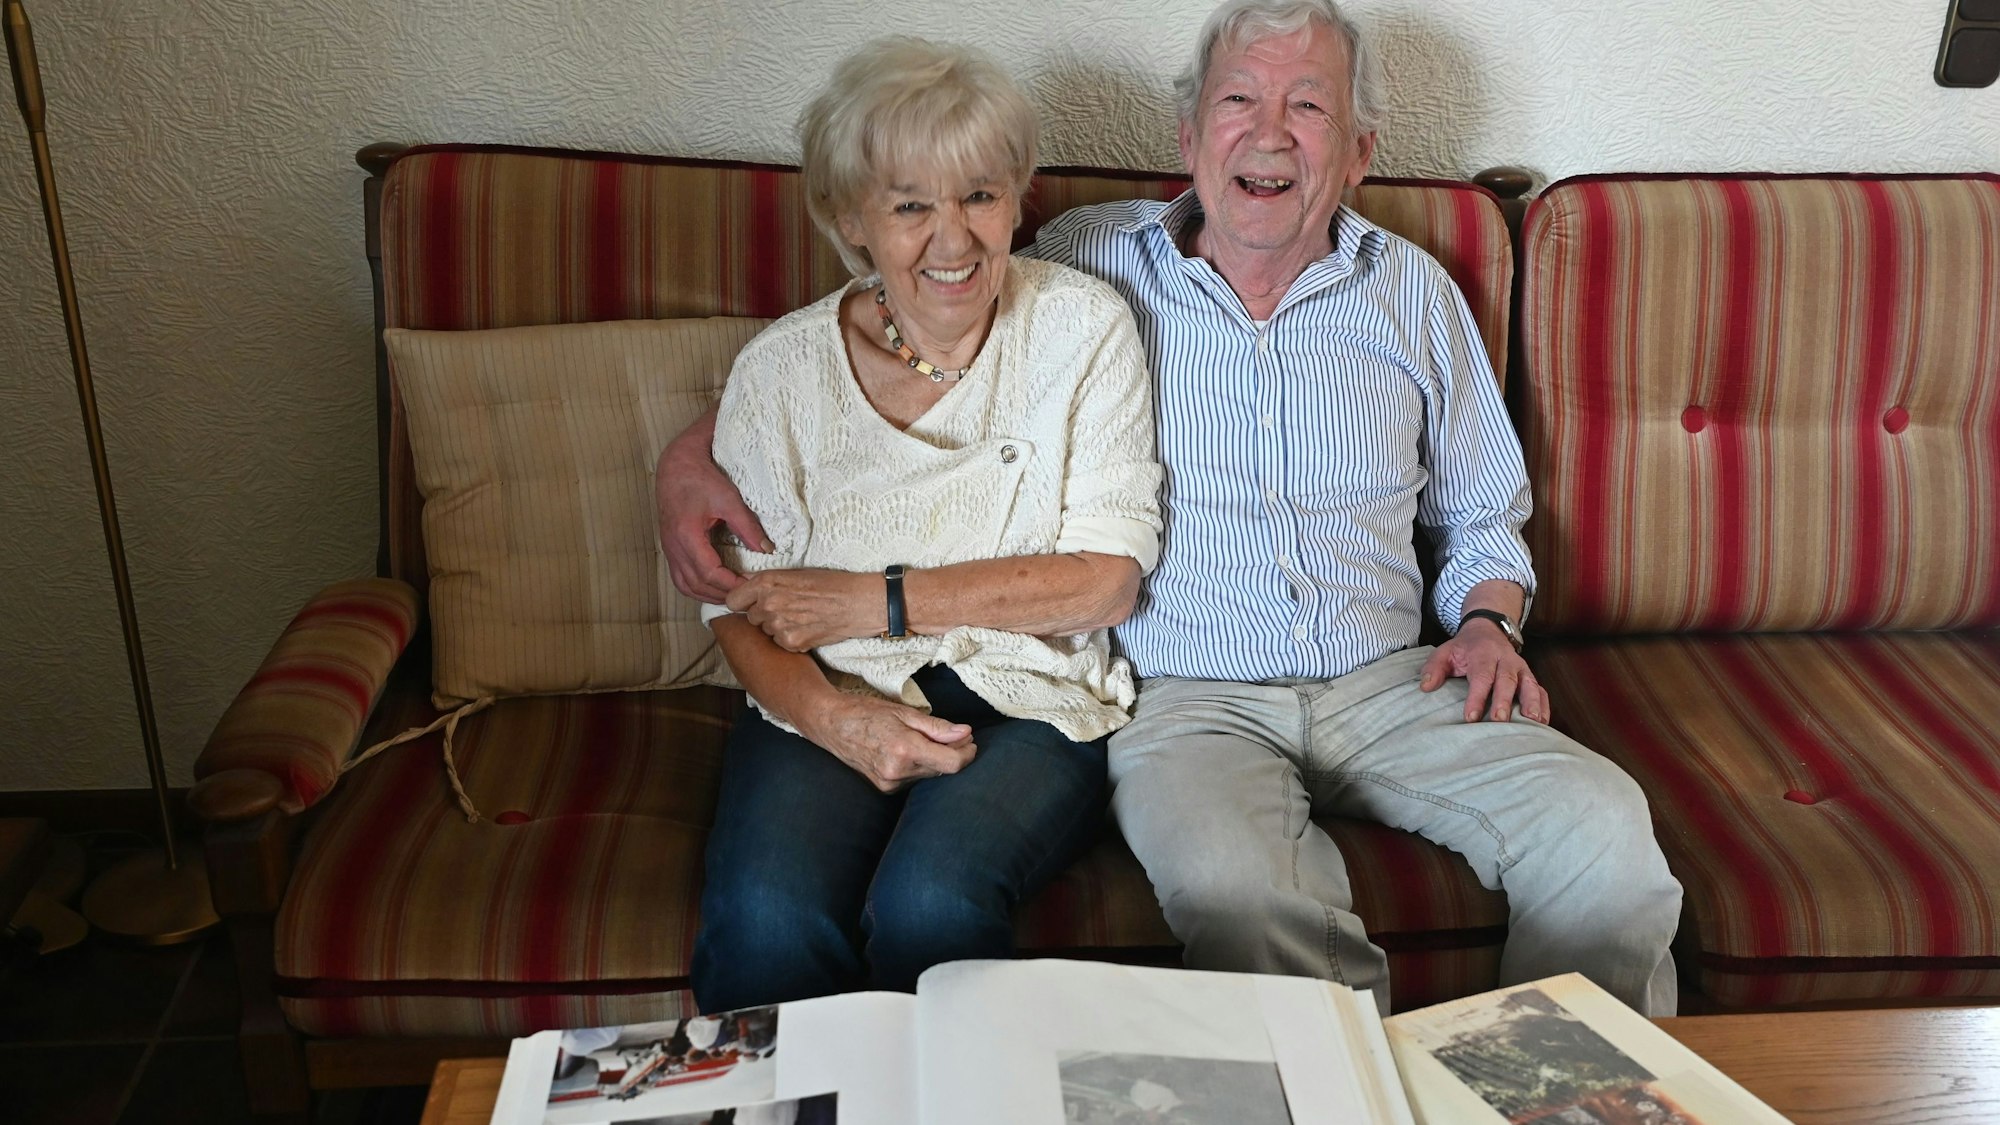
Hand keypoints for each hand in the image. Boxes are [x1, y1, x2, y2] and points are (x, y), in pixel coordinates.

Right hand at [655, 436, 769, 603]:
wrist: (676, 467)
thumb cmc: (700, 479)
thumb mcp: (728, 499)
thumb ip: (747, 526)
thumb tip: (766, 549)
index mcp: (687, 535)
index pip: (709, 573)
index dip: (732, 584)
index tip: (752, 585)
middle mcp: (674, 547)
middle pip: (698, 585)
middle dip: (723, 594)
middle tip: (748, 595)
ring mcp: (669, 550)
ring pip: (686, 587)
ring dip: (710, 596)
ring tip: (733, 595)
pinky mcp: (670, 550)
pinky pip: (681, 579)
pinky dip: (698, 589)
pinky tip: (715, 587)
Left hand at [725, 568, 879, 651]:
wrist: (857, 603)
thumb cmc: (832, 584)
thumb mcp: (797, 573)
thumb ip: (768, 580)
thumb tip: (745, 581)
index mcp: (767, 583)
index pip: (732, 600)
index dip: (742, 603)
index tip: (749, 604)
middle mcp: (768, 604)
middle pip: (751, 618)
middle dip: (764, 615)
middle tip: (788, 609)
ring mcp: (779, 625)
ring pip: (767, 631)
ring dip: (779, 627)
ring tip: (802, 617)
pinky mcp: (791, 643)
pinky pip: (781, 644)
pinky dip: (792, 639)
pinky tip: (808, 628)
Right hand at [805, 696, 976, 792]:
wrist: (831, 725)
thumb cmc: (866, 712)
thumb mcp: (904, 712)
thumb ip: (937, 727)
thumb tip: (966, 733)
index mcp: (905, 750)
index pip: (952, 763)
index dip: (967, 753)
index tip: (970, 741)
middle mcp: (897, 772)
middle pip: (942, 770)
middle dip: (952, 753)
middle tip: (953, 734)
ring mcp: (889, 783)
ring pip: (929, 775)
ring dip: (935, 760)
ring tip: (925, 739)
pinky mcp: (884, 788)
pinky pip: (914, 778)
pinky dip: (919, 766)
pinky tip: (909, 751)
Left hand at [1419, 619, 1550, 723]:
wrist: (1488, 629)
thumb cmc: (1464, 648)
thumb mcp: (1445, 652)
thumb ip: (1434, 668)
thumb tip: (1425, 687)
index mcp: (1483, 655)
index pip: (1481, 677)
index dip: (1476, 697)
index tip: (1471, 718)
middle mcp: (1506, 661)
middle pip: (1507, 681)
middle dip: (1504, 701)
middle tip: (1500, 721)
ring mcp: (1521, 669)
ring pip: (1530, 685)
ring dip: (1532, 703)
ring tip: (1533, 722)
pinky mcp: (1530, 677)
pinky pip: (1542, 690)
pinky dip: (1544, 706)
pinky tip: (1543, 723)